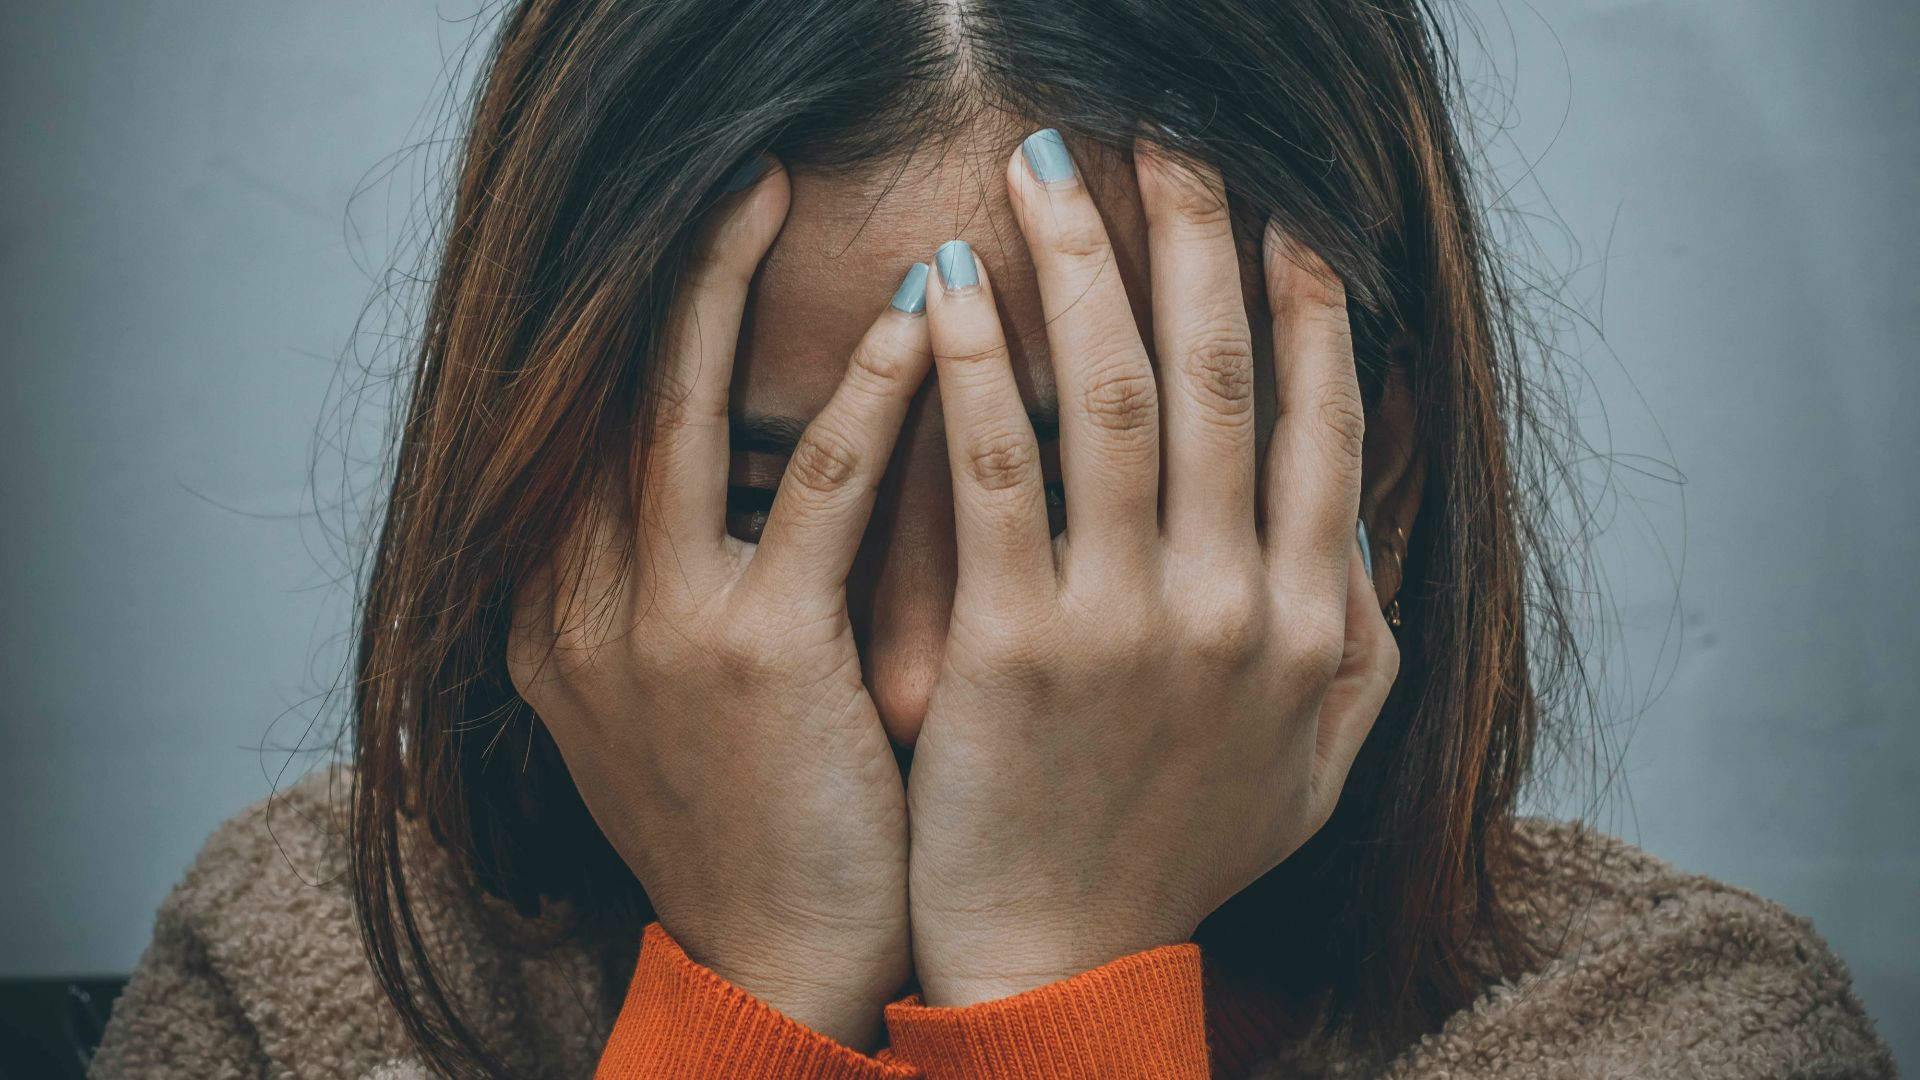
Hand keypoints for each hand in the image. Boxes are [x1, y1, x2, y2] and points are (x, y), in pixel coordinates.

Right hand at [505, 158, 930, 1050]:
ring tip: (780, 195)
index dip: (635, 325)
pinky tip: (917, 326)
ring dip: (730, 290)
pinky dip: (866, 397)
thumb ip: (666, 589)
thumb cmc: (751, 826)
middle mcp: (574, 608)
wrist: (775, 968)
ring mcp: (653, 628)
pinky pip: (817, 490)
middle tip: (736, 182)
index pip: (580, 432)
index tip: (697, 244)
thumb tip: (743, 474)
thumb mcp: (668, 702)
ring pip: (680, 412)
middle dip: (669, 275)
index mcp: (550, 617)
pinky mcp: (753, 655)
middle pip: (608, 395)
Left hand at [904, 132, 1400, 1005]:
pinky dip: (972, 366)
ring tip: (1048, 169)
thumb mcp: (1314, 766)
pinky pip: (995, 471)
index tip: (1283, 217)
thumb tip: (1364, 524)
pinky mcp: (1016, 645)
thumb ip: (1360, 643)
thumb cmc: (1177, 857)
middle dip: (1197, 240)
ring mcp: (1128, 622)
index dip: (1306, 307)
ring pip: (1112, 396)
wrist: (1062, 964)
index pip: (1320, 425)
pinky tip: (945, 284)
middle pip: (1219, 377)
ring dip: (1083, 265)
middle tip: (1168, 140)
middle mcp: (1236, 606)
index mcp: (1311, 622)